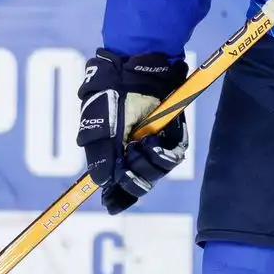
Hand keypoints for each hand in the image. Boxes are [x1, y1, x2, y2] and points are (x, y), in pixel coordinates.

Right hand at [76, 49, 189, 213]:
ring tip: (145, 141)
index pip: (117, 182)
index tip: (113, 205)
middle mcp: (135, 149)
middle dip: (137, 176)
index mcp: (114, 150)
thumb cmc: (111, 93)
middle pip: (140, 180)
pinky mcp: (172, 131)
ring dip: (151, 161)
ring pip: (159, 169)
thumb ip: (100, 155)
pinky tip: (155, 136)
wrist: (135, 67)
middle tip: (133, 156)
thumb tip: (100, 183)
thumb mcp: (98, 125)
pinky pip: (174, 151)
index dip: (117, 196)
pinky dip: (165, 149)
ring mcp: (154, 140)